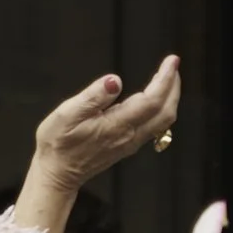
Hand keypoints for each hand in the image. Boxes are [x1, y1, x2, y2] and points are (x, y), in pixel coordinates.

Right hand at [15, 58, 181, 232]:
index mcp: (117, 125)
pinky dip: (161, 108)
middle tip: (173, 64)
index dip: (165, 79)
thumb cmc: (58, 143)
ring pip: (163, 120)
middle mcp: (130, 135)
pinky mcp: (128, 145)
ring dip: (170, 97)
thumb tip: (115, 80)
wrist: (58, 172)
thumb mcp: (67, 114)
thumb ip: (93, 97)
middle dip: (173, 86)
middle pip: (166, 112)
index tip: (172, 60)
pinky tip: (155, 98)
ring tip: (168, 77)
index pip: (152, 100)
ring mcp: (131, 142)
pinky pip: (155, 126)